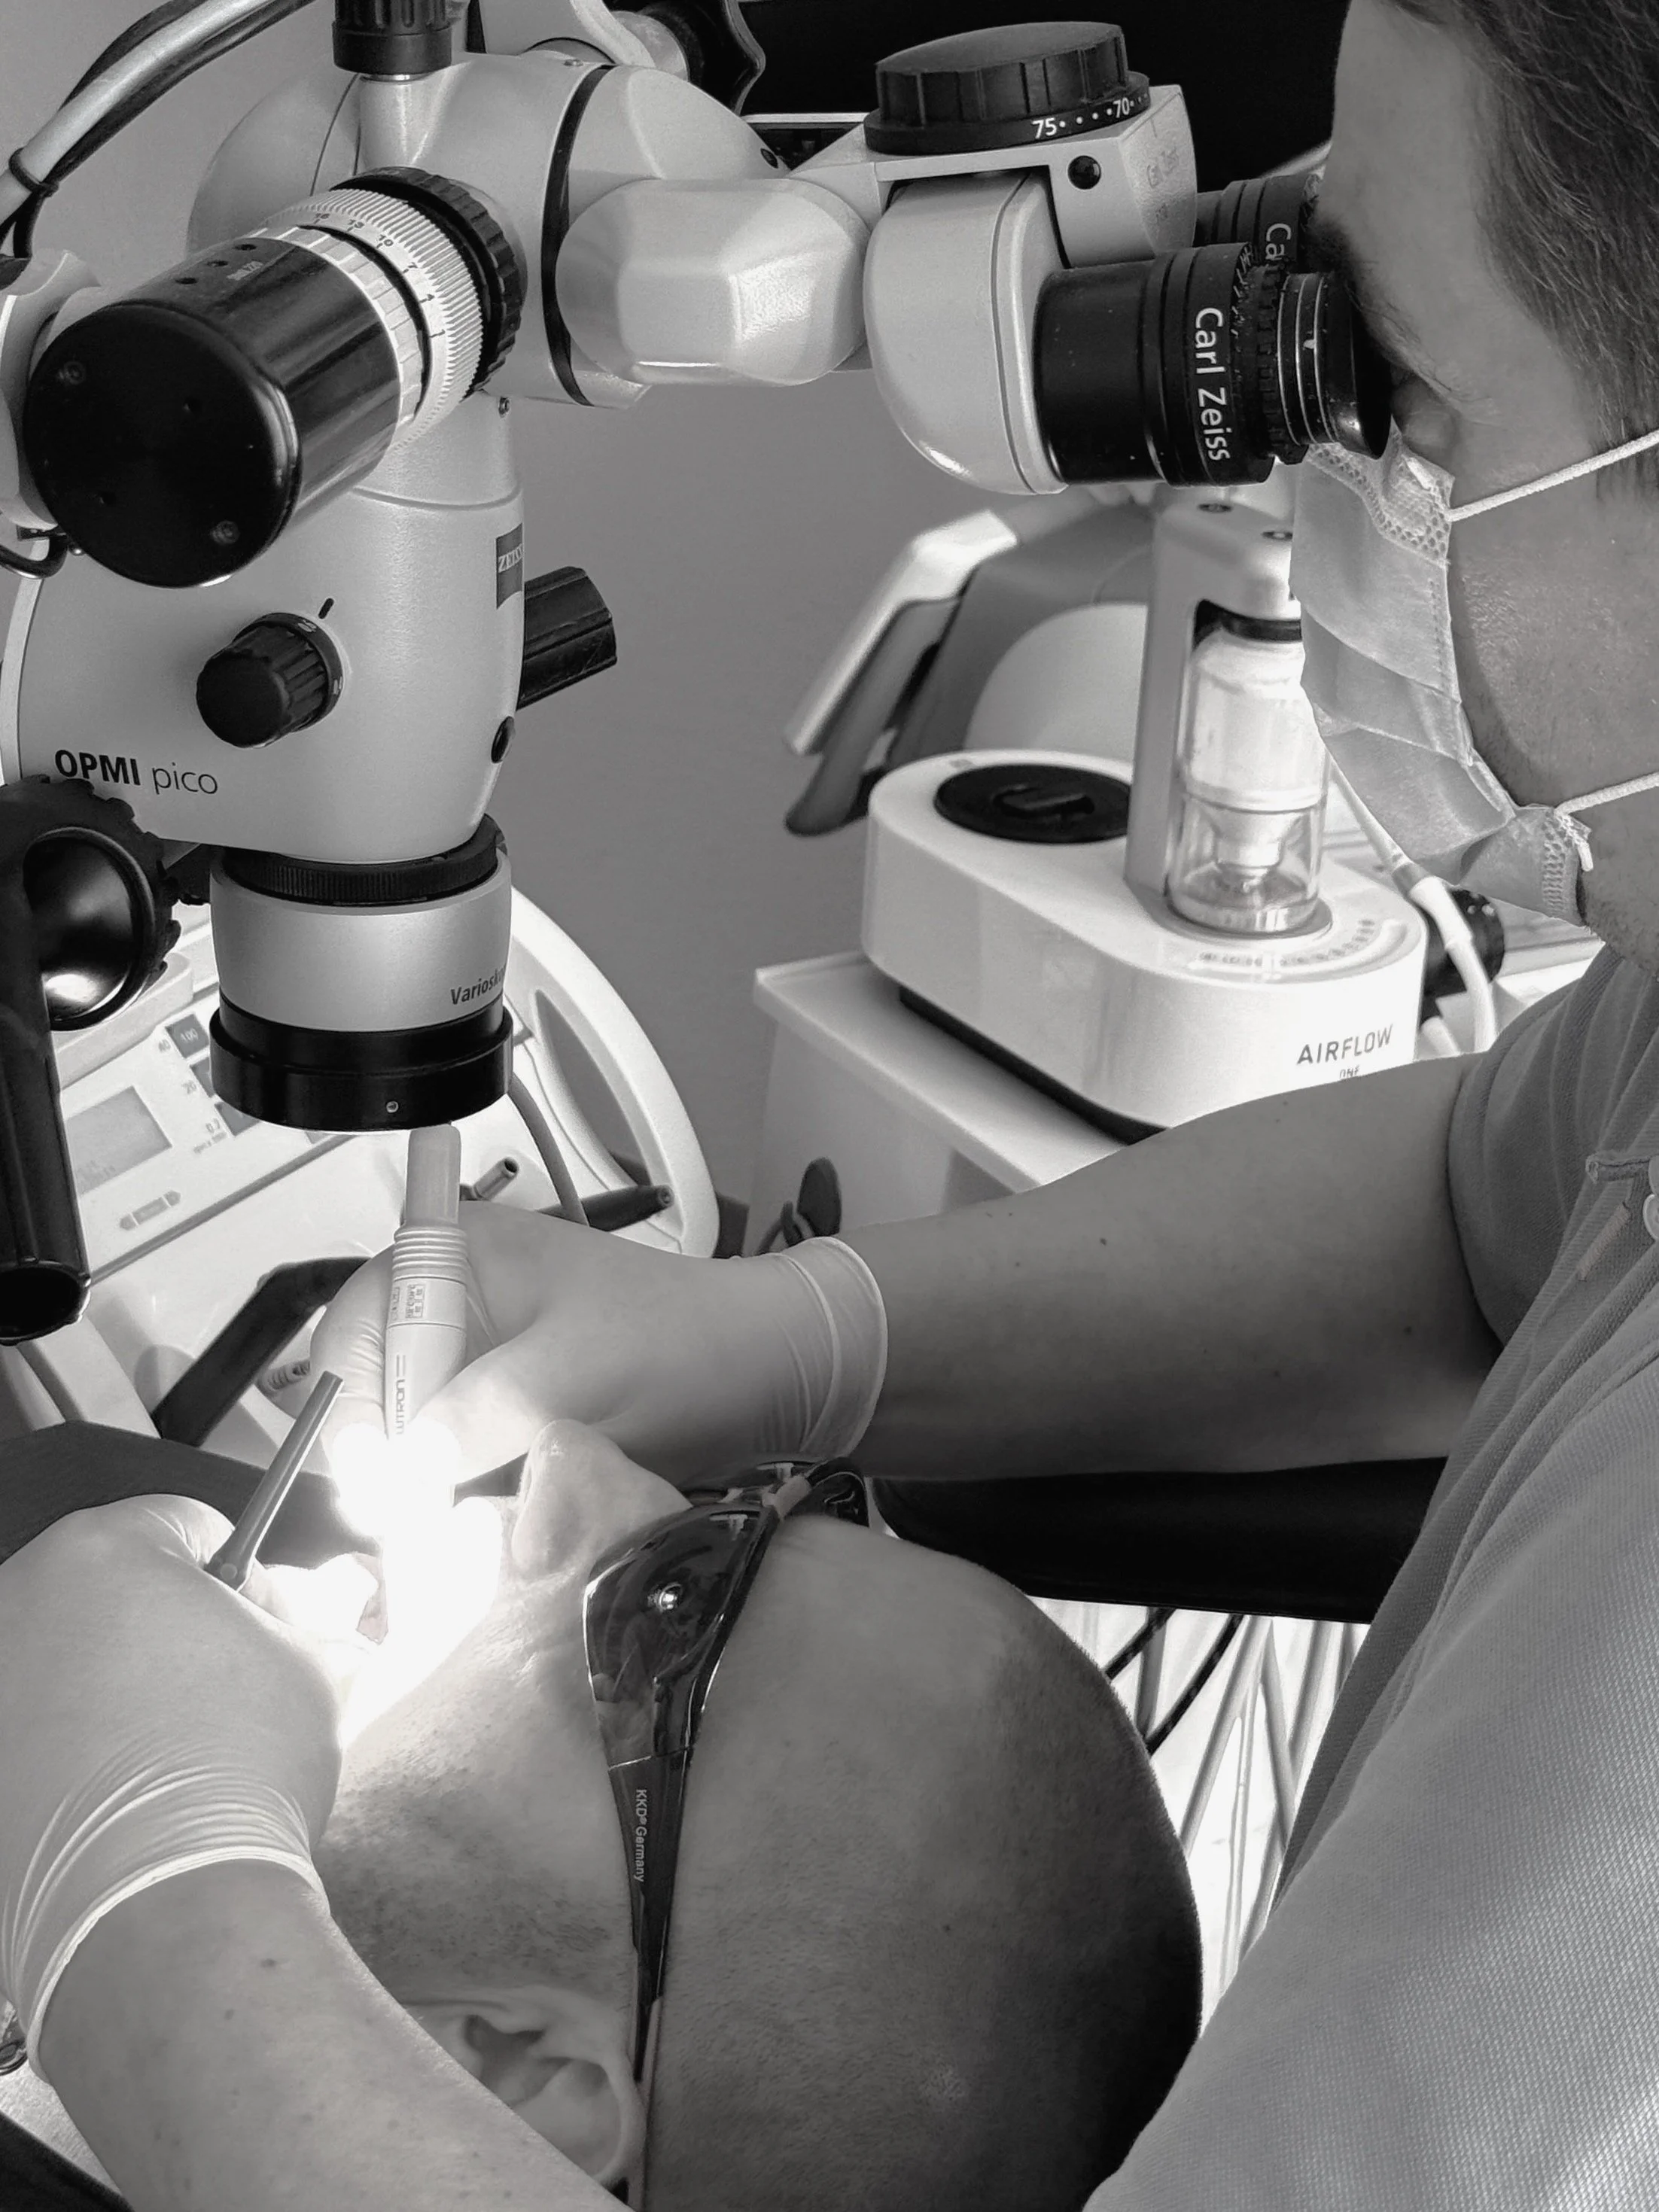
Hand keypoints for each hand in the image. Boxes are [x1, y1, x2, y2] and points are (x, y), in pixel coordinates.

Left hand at [0, 1494, 365, 2063]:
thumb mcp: (311, 1667)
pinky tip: (123, 1798)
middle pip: (115, 1589)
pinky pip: (35, 1735)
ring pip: (67, 1662)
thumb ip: (303, 1617)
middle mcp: (18, 1603)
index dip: (243, 1577)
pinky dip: (70, 1753)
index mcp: (103, 1550)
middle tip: (226, 1692)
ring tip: (174, 1756)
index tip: (265, 1625)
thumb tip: (320, 1602)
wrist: (165, 1912)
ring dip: (115, 1689)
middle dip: (170, 1629)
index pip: (189, 1524)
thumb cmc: (233, 1779)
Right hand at [312, 1205, 885, 1485]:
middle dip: (390, 1459)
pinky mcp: (505, 1414)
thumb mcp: (575, 1375)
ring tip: (471, 1516)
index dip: (352, 1408)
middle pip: (371, 1392)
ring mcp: (480, 1361)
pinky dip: (463, 1497)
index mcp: (457, 1256)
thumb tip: (400, 1468)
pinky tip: (496, 1515)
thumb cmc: (688, 1344)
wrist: (771, 1373)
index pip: (353, 1330)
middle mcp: (456, 1303)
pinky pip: (452, 1464)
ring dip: (427, 1487)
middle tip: (421, 1519)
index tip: (379, 1481)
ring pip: (407, 1439)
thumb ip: (478, 1413)